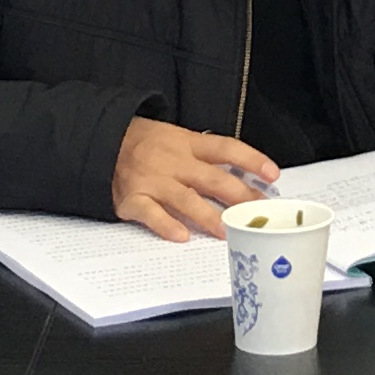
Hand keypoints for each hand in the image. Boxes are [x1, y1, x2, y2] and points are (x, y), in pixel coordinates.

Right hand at [113, 117, 279, 241]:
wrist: (101, 141)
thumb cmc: (145, 143)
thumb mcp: (176, 137)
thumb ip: (203, 155)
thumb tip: (241, 176)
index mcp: (187, 143)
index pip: (226, 148)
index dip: (251, 160)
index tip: (273, 174)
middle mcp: (174, 162)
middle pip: (213, 178)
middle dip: (239, 195)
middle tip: (259, 212)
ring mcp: (153, 181)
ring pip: (186, 199)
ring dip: (209, 217)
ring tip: (227, 231)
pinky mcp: (133, 199)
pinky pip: (151, 214)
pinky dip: (166, 225)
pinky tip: (181, 236)